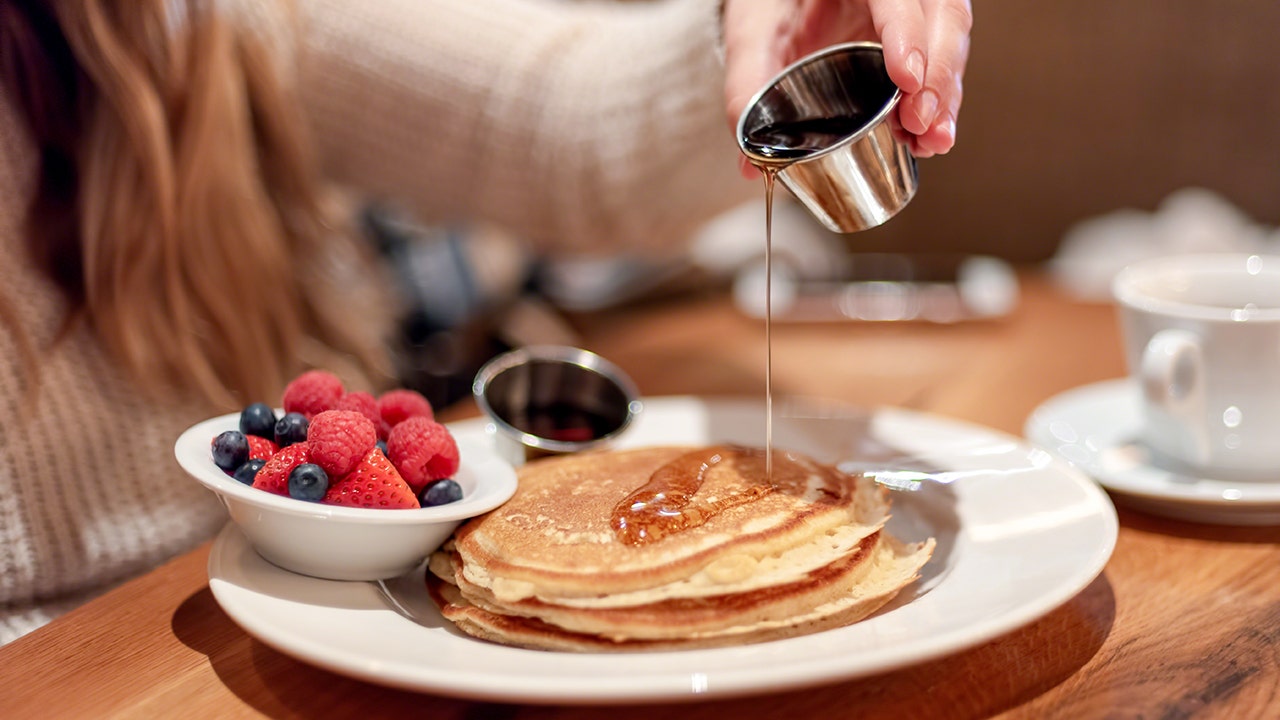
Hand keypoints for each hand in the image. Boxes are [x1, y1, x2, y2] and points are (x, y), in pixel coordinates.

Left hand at [722, 0, 970, 171]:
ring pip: (950, 35)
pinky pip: (941, 57)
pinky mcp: (914, 34)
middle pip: (940, 14)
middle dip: (938, 73)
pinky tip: (929, 135)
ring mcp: (908, 7)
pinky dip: (939, 97)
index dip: (907, 33)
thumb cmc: (767, 4)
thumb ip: (747, 84)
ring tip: (931, 140)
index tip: (906, 79)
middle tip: (920, 124)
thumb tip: (751, 161)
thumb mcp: (751, 34)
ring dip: (945, 92)